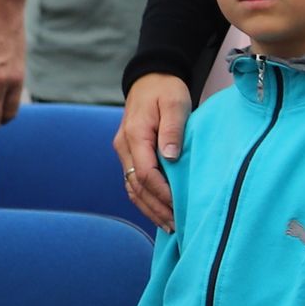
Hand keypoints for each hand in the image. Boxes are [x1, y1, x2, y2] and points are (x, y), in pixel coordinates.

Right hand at [118, 72, 191, 227]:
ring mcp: (125, 152)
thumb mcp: (175, 103)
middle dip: (156, 208)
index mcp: (135, 135)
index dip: (163, 193)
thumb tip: (171, 157)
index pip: (146, 173)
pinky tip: (160, 212)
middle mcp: (125, 147)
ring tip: (170, 226)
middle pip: (137, 187)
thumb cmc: (166, 90)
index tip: (180, 207)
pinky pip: (134, 182)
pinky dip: (146, 199)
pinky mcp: (130, 155)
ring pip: (133, 188)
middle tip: (177, 226)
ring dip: (150, 208)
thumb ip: (173, 129)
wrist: (150, 79)